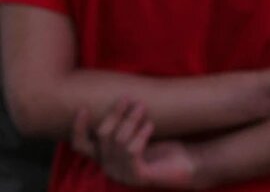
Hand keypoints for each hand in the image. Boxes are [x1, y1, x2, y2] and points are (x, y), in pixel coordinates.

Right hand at [73, 100, 199, 188]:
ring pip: (118, 141)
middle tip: (128, 97)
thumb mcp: (140, 128)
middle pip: (102, 136)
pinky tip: (150, 125)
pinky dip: (140, 135)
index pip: (81, 146)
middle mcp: (110, 167)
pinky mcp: (137, 177)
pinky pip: (131, 151)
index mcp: (106, 156)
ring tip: (142, 106)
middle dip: (114, 114)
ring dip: (130, 120)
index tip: (84, 108)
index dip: (78, 128)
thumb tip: (120, 93)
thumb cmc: (165, 141)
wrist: (190, 161)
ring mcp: (122, 174)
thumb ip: (125, 119)